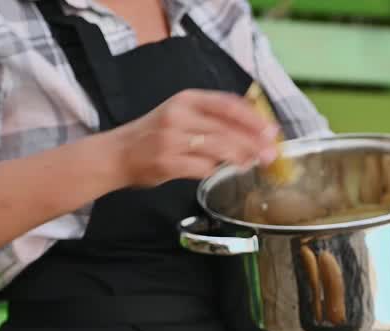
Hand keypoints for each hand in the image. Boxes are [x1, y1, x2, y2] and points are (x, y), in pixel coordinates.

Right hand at [110, 89, 279, 187]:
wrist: (118, 154)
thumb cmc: (155, 135)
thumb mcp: (181, 115)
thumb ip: (212, 119)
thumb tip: (251, 132)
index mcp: (186, 99)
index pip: (228, 104)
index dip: (253, 118)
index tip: (271, 130)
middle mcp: (179, 115)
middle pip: (226, 127)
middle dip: (253, 142)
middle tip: (270, 153)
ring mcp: (172, 139)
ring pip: (218, 147)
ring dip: (240, 157)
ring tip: (252, 163)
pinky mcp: (168, 163)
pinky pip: (202, 168)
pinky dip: (215, 170)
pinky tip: (223, 172)